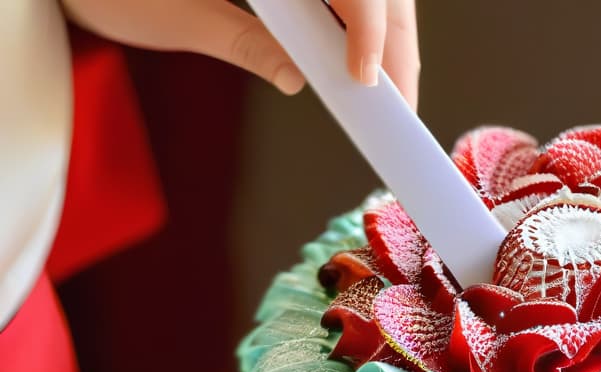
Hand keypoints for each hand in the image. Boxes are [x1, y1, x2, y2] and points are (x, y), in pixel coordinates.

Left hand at [60, 0, 420, 107]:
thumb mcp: (171, 13)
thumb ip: (240, 39)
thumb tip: (297, 78)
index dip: (365, 22)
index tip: (364, 77)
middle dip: (392, 36)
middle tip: (401, 101)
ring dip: (386, 33)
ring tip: (392, 91)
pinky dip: (361, 26)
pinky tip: (364, 64)